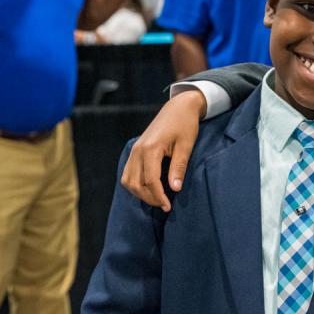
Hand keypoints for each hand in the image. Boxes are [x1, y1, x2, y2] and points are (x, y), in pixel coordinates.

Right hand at [121, 90, 205, 211]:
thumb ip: (179, 167)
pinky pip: (128, 172)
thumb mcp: (186, 145)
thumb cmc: (185, 124)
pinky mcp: (135, 150)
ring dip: (140, 193)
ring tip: (157, 199)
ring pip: (128, 180)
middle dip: (149, 197)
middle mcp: (138, 150)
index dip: (158, 196)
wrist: (179, 107)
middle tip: (164, 205)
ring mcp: (134, 150)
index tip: (168, 207)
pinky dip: (135, 183)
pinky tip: (149, 188)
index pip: (150, 180)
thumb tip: (175, 188)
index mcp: (150, 148)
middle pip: (136, 183)